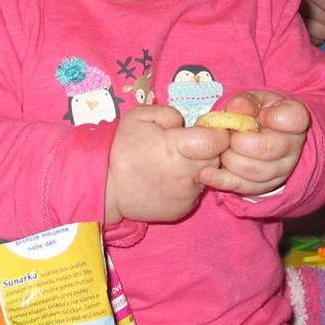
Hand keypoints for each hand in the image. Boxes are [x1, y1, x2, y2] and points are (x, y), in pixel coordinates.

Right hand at [105, 103, 227, 223]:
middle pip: (216, 159)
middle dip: (209, 150)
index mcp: (176, 148)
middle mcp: (186, 174)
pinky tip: (171, 181)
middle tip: (188, 147)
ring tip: (176, 164)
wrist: (106, 187)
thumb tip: (185, 123)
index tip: (207, 131)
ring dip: (199, 168)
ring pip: (208, 177)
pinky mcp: (183, 210)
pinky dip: (189, 185)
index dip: (217, 134)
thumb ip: (168, 113)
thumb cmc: (122, 149)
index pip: (217, 141)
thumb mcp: (138, 117)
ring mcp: (186, 196)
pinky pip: (196, 193)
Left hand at [199, 90, 309, 196]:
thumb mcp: (254, 100)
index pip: (295, 119)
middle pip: (271, 149)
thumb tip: (236, 106)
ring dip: (232, 161)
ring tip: (221, 150)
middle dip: (241, 143)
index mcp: (294, 120)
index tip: (261, 114)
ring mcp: (281, 170)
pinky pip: (244, 187)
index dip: (275, 117)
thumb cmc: (258, 112)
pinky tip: (206, 173)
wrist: (260, 134)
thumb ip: (247, 101)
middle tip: (228, 136)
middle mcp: (293, 147)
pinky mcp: (264, 186)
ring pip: (258, 172)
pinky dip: (222, 180)